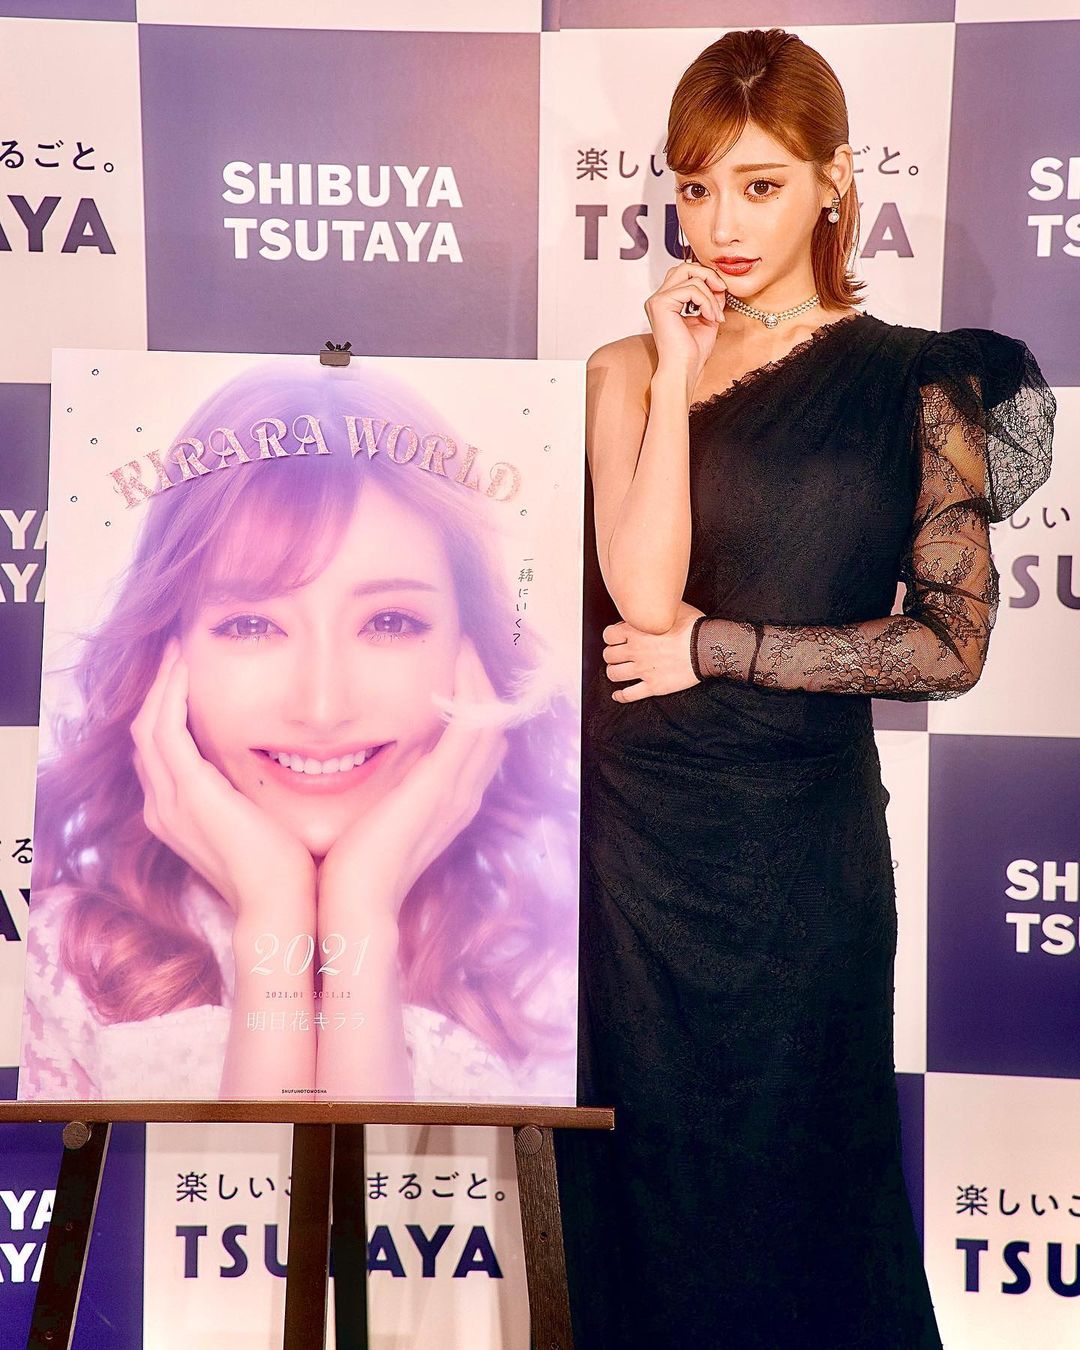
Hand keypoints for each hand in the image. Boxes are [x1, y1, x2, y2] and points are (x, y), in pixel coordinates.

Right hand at [130, 638, 315, 917]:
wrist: (279, 905)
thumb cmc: (282, 871)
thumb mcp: (258, 825)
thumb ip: (248, 799)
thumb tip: (272, 771)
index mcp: (177, 817)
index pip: (159, 753)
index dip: (166, 712)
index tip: (186, 678)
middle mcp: (163, 809)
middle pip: (144, 736)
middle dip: (157, 691)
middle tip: (174, 653)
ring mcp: (172, 802)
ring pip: (148, 727)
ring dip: (161, 685)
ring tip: (176, 651)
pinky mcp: (190, 793)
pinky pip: (166, 731)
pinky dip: (171, 697)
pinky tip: (185, 671)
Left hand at [319, 636, 508, 923]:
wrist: (352, 906)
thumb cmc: (347, 869)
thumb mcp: (369, 819)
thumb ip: (375, 790)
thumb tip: (346, 758)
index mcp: (447, 803)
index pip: (477, 742)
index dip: (471, 703)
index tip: (449, 666)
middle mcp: (463, 795)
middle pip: (493, 727)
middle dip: (482, 685)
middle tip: (464, 644)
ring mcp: (458, 790)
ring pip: (491, 719)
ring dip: (480, 678)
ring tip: (464, 642)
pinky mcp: (443, 784)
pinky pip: (473, 722)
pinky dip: (470, 688)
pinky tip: (456, 657)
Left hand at [604, 601, 704, 701]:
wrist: (708, 647)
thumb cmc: (693, 626)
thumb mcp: (672, 607)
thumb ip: (655, 607)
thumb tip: (650, 603)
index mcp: (636, 631)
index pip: (608, 634)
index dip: (612, 636)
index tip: (618, 638)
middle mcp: (635, 650)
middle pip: (608, 655)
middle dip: (612, 654)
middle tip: (619, 655)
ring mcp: (643, 670)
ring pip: (613, 674)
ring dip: (614, 672)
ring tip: (620, 671)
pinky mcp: (653, 686)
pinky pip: (628, 695)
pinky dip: (620, 696)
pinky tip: (619, 694)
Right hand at [644, 262, 726, 384]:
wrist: (683, 369)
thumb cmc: (692, 351)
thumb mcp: (707, 317)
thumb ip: (711, 298)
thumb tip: (719, 282)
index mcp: (666, 302)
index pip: (685, 274)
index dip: (706, 278)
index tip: (721, 294)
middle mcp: (658, 298)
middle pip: (684, 267)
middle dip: (708, 275)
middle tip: (722, 290)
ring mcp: (657, 300)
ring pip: (690, 276)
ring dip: (710, 295)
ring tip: (715, 315)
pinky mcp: (661, 303)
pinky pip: (691, 289)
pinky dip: (706, 301)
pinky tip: (710, 317)